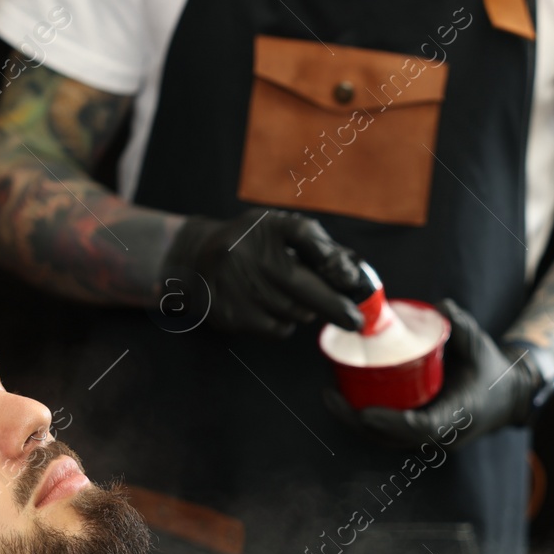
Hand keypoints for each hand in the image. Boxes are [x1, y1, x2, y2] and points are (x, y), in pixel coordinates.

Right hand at [160, 208, 367, 337]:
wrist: (197, 258)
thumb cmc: (253, 245)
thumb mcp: (280, 232)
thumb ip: (319, 248)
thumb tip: (354, 275)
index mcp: (268, 225)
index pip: (303, 233)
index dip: (330, 256)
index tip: (352, 280)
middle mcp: (249, 251)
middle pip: (304, 285)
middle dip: (336, 306)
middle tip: (355, 320)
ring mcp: (237, 283)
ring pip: (294, 311)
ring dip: (305, 311)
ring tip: (291, 297)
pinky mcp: (230, 311)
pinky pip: (277, 328)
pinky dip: (284, 324)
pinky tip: (272, 308)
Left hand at [323, 299, 540, 448]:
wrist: (506, 395)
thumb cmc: (490, 368)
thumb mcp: (479, 344)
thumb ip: (460, 325)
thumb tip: (438, 308)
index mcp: (457, 416)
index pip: (420, 428)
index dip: (390, 423)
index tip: (364, 412)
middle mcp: (441, 435)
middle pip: (392, 438)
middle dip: (358, 421)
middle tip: (330, 396)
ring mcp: (429, 439)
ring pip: (386, 439)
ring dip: (355, 422)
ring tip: (330, 396)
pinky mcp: (419, 434)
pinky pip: (388, 433)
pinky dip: (364, 420)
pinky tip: (343, 400)